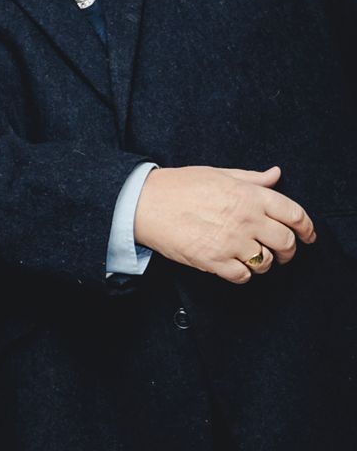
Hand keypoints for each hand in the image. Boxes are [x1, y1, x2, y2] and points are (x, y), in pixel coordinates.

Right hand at [134, 165, 315, 283]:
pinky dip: (244, 274)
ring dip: (264, 263)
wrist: (142, 203)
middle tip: (283, 252)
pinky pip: (243, 276)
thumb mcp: (218, 174)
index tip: (308, 235)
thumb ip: (251, 178)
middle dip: (289, 250)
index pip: (295, 215)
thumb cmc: (178, 186)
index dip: (307, 228)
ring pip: (266, 262)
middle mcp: (246, 219)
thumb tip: (275, 175)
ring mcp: (231, 241)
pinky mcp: (213, 260)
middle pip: (285, 242)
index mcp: (250, 196)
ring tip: (253, 258)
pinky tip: (235, 266)